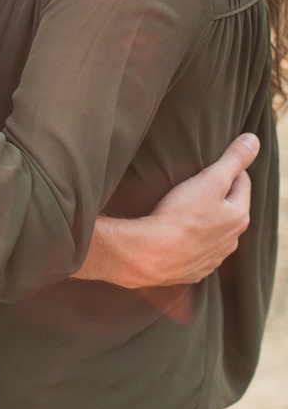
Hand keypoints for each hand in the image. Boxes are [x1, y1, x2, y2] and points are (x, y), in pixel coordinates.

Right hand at [79, 133, 258, 287]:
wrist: (154, 254)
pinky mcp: (195, 268)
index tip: (208, 164)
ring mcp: (214, 257)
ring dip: (206, 218)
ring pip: (215, 229)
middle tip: (196, 182)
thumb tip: (254, 140)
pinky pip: (198, 248)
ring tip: (184, 206)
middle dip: (218, 193)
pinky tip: (177, 231)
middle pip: (230, 207)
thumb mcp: (211, 179)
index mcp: (239, 216)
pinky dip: (192, 238)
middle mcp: (232, 239)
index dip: (226, 168)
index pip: (242, 181)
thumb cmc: (182, 215)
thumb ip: (234, 159)